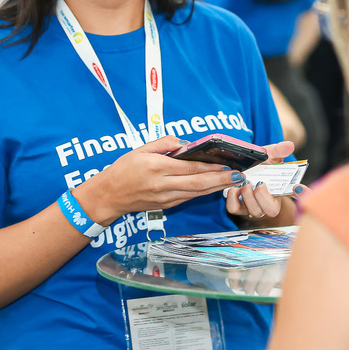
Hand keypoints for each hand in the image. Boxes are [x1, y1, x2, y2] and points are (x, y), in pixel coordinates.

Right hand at [76, 135, 240, 223]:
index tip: (226, 163)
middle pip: (198, 183)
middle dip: (221, 180)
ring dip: (217, 187)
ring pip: (197, 193)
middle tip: (239, 175)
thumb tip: (185, 143)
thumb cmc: (123, 169)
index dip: (211, 167)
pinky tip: (214, 187)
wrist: (109, 196)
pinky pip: (189, 197)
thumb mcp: (140, 149)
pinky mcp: (167, 205)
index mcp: (157, 168)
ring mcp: (166, 198)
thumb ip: (164, 144)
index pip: (190, 167)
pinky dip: (204, 192)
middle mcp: (163, 185)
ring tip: (233, 181)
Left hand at [224, 140, 296, 218]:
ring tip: (244, 182)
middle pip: (271, 211)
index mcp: (281, 191)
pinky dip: (232, 197)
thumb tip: (289, 145)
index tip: (298, 186)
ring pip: (254, 211)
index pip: (299, 197)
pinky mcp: (238, 207)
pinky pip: (234, 208)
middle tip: (256, 182)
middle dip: (261, 196)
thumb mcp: (269, 155)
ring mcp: (253, 207)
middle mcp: (269, 202)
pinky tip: (234, 187)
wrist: (243, 167)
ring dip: (247, 196)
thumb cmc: (260, 164)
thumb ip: (279, 150)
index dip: (302, 195)